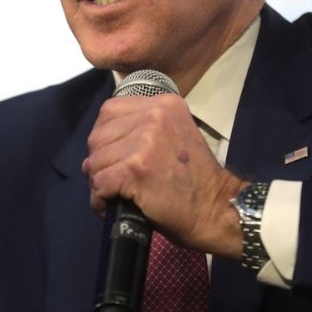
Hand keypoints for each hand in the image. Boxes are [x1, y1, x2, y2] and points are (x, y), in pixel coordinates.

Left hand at [82, 94, 245, 256]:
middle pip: (98, 136)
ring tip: (111, 195)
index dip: (104, 136)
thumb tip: (103, 140)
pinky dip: (99, 199)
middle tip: (109, 180)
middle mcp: (154, 116)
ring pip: (95, 161)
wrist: (216, 208)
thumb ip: (144, 127)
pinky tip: (109, 205)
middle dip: (98, 161)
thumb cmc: (194, 179)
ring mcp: (144, 141)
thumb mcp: (174, 134)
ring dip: (98, 182)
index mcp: (163, 104)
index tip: (111, 155)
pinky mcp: (135, 169)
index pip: (109, 111)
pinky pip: (100, 182)